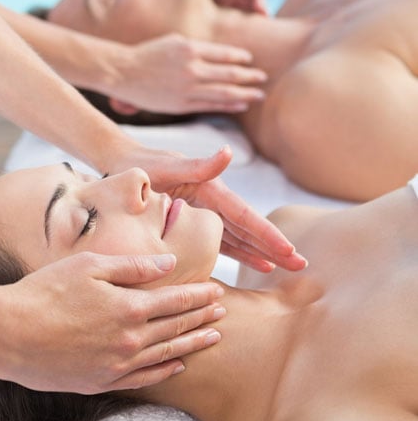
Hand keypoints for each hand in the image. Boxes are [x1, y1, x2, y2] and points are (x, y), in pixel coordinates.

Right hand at [0, 252, 225, 393]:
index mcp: (128, 308)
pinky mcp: (100, 382)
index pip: (175, 300)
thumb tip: (168, 264)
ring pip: (165, 355)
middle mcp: (129, 340)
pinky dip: (164, 372)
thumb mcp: (88, 267)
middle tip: (222, 313)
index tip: (216, 291)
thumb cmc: (44, 292)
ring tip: (212, 338)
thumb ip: (132, 267)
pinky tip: (177, 365)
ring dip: (191, 345)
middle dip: (201, 318)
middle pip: (175, 328)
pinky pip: (143, 379)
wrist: (8, 333)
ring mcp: (116, 365)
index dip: (198, 295)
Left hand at [105, 144, 307, 272]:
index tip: (288, 250)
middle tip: (300, 265)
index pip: (243, 215)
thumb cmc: (140, 165)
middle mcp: (212, 200)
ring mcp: (206, 212)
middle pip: (248, 228)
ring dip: (261, 252)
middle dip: (274, 246)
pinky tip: (258, 264)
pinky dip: (241, 253)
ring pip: (239, 237)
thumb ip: (198, 165)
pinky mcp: (195, 222)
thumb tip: (228, 152)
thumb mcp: (167, 167)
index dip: (265, 234)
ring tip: (284, 268)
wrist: (121, 166)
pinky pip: (222, 241)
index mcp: (210, 188)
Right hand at [113, 33, 266, 114]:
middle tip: (264, 78)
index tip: (251, 61)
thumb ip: (197, 47)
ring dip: (245, 93)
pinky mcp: (181, 104)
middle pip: (229, 73)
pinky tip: (240, 104)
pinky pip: (210, 105)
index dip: (241, 58)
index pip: (225, 53)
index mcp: (190, 48)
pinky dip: (228, 105)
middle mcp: (191, 68)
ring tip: (259, 94)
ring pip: (224, 91)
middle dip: (249, 76)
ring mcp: (187, 87)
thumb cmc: (147, 54)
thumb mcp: (173, 40)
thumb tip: (219, 55)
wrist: (123, 72)